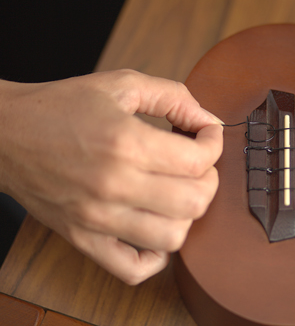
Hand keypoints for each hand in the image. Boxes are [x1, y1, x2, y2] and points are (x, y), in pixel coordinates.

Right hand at [0, 70, 222, 283]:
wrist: (5, 134)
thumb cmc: (61, 106)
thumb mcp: (120, 84)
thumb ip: (173, 97)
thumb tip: (208, 121)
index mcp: (125, 143)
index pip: (198, 160)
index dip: (214, 144)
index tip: (206, 135)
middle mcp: (114, 185)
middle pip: (195, 201)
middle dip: (208, 179)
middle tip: (195, 164)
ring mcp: (98, 219)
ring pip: (173, 238)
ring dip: (187, 215)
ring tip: (176, 192)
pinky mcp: (84, 239)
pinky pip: (134, 269)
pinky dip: (156, 256)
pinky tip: (154, 226)